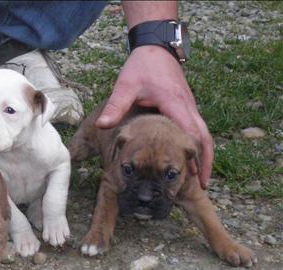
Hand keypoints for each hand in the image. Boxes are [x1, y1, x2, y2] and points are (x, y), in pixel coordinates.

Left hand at [96, 45, 213, 188]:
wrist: (156, 47)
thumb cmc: (142, 66)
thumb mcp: (126, 86)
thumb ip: (116, 106)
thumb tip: (102, 126)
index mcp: (175, 104)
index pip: (190, 134)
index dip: (194, 156)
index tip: (194, 176)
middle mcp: (187, 107)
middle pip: (204, 138)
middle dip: (205, 161)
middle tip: (203, 185)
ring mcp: (189, 107)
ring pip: (203, 134)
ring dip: (203, 155)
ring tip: (199, 178)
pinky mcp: (186, 106)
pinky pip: (196, 129)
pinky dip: (197, 145)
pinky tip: (190, 159)